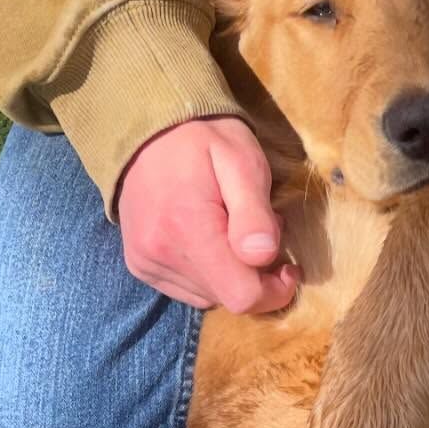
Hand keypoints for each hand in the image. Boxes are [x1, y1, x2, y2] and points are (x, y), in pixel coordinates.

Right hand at [117, 117, 298, 313]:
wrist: (146, 129)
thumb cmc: (203, 140)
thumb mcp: (241, 161)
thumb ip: (254, 213)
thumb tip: (263, 256)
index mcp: (189, 229)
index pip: (242, 296)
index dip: (274, 290)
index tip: (287, 266)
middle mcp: (161, 254)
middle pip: (226, 297)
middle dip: (252, 275)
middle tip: (254, 232)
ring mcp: (146, 263)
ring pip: (208, 297)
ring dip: (229, 275)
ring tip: (229, 231)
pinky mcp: (140, 265)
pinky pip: (187, 290)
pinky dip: (207, 274)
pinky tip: (206, 240)